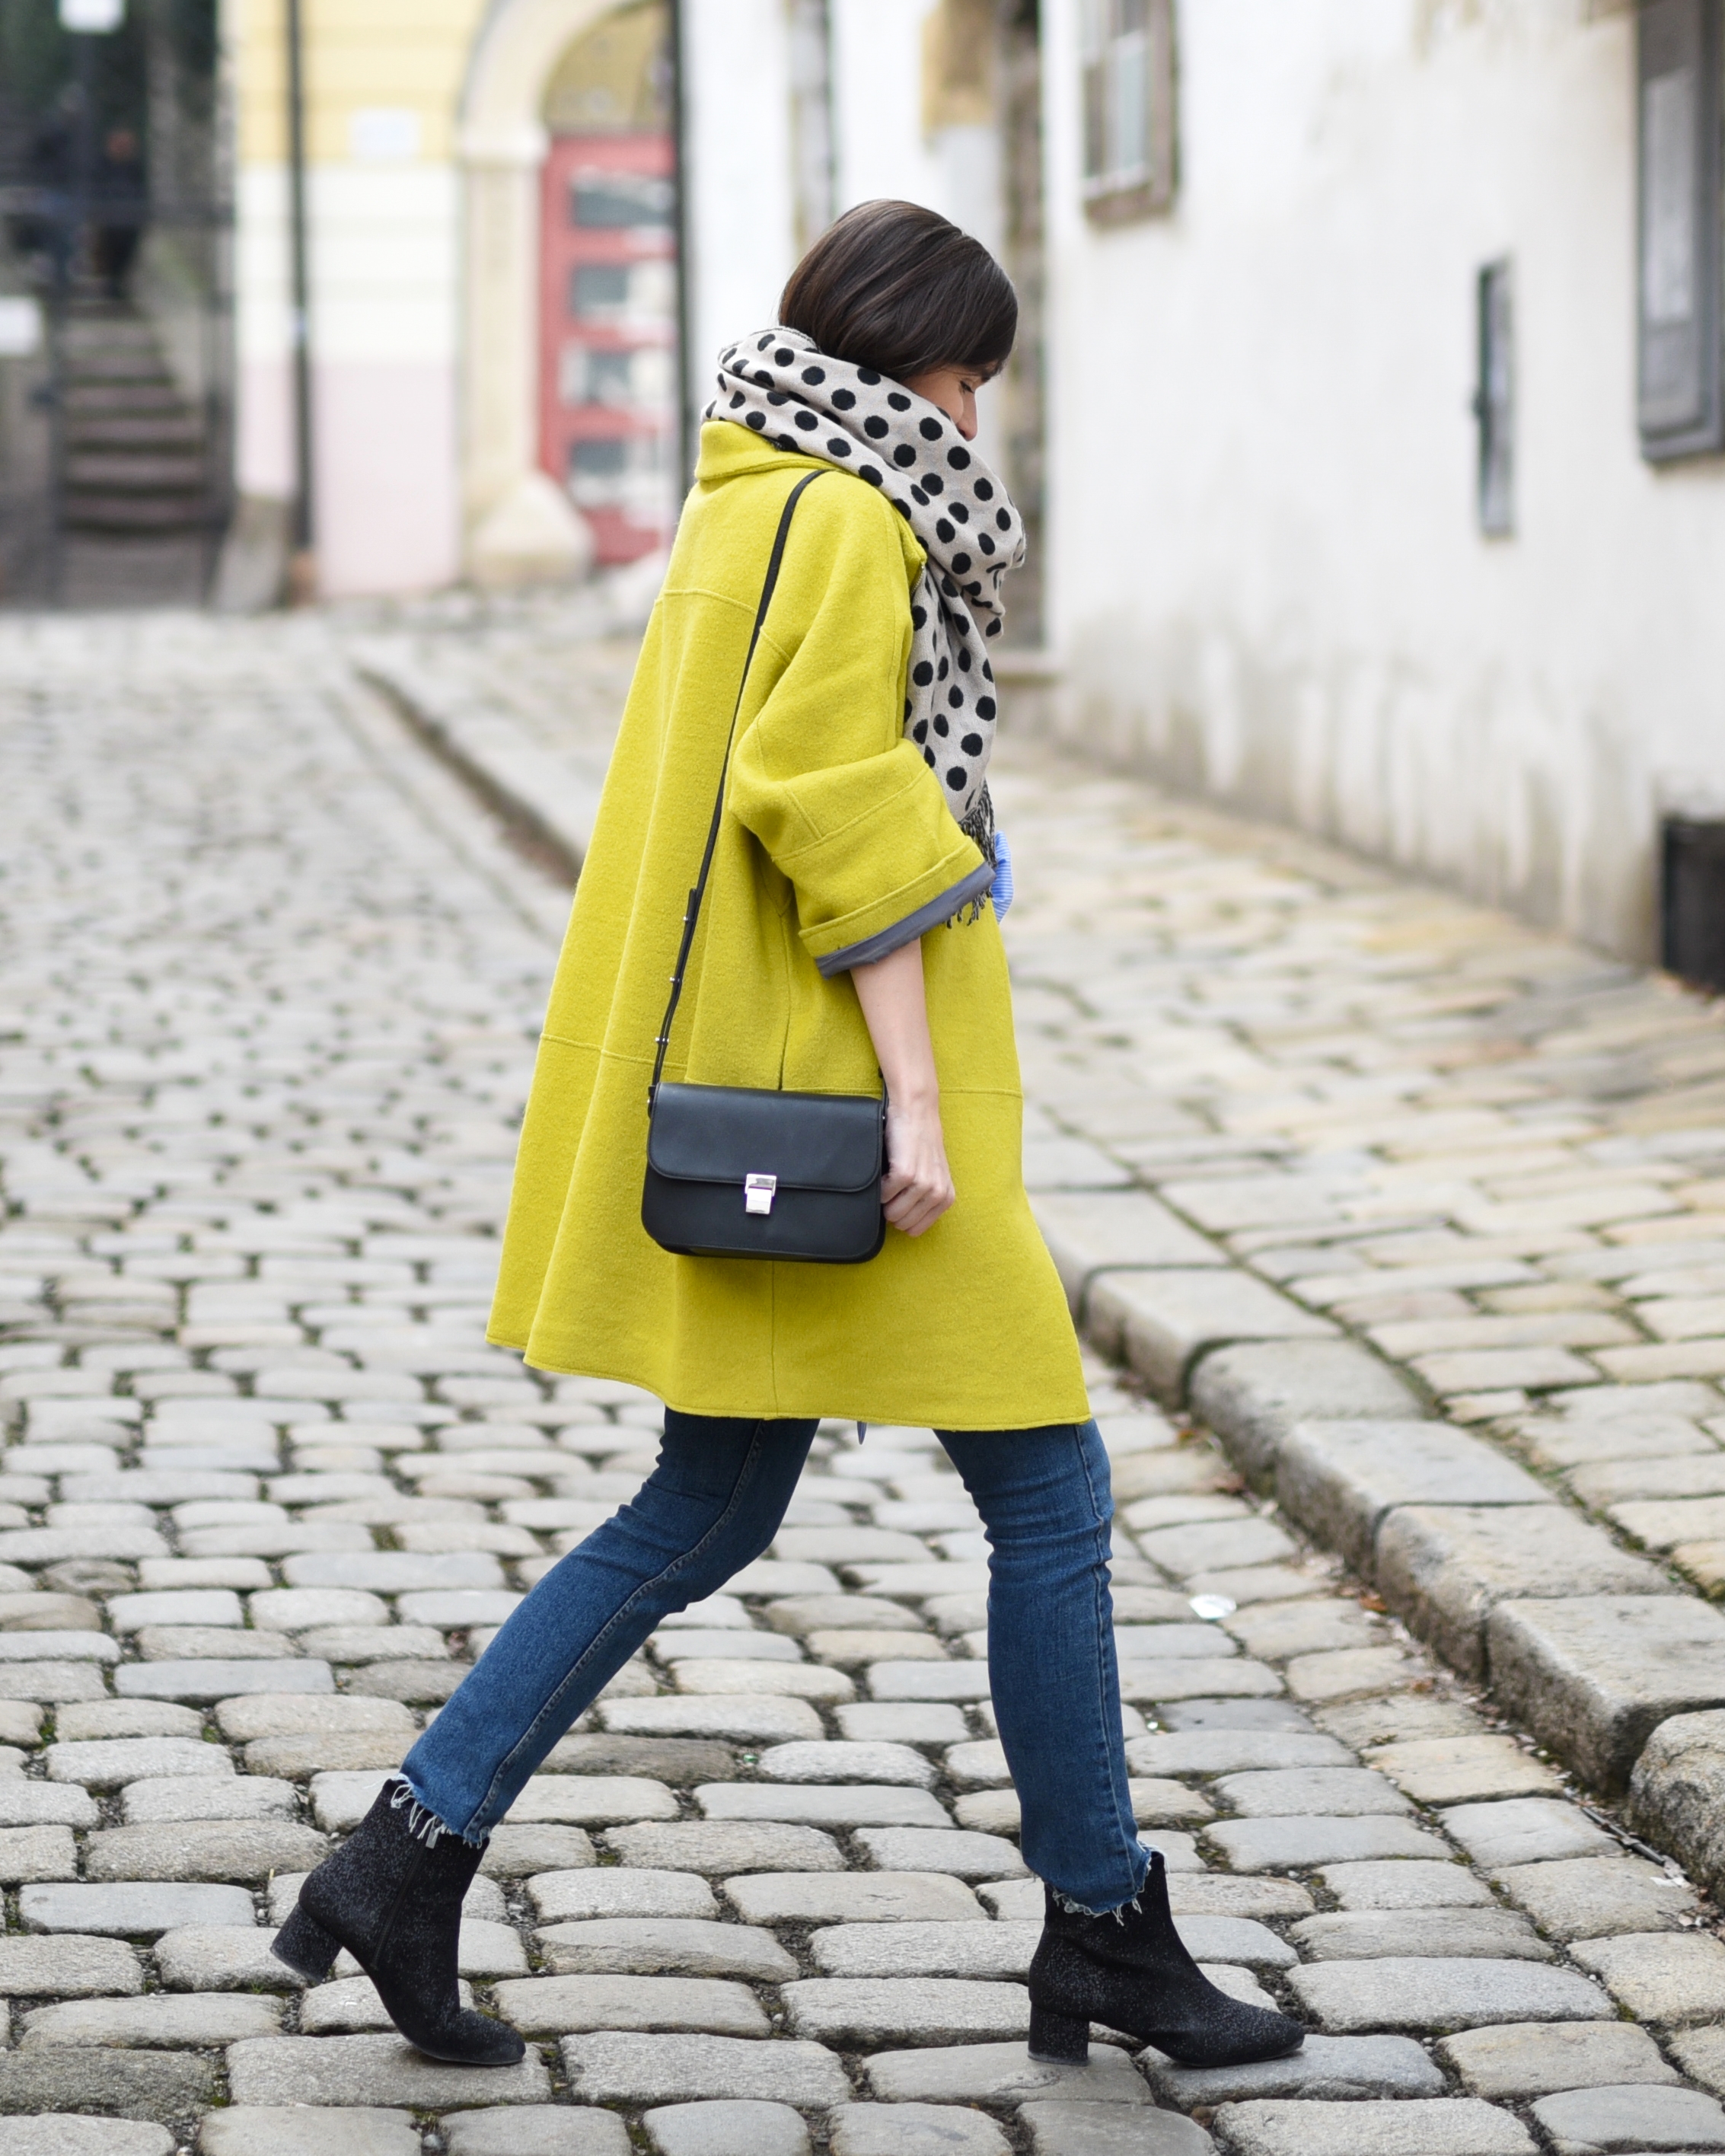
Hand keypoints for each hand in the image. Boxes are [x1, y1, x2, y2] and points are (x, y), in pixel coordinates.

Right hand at [881, 1093, 955, 1236]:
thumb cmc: (919, 1143)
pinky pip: (882, 1196)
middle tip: (894, 1186)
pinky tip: (886, 1170)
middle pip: (902, 1224)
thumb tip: (902, 1222)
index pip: (915, 1230)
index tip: (900, 1198)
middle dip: (891, 1208)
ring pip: (892, 1213)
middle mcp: (937, 1193)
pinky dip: (878, 1186)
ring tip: (890, 1177)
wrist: (916, 1112)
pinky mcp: (906, 1174)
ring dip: (884, 1198)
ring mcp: (923, 1184)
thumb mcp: (932, 1174)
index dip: (901, 1217)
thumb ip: (924, 1200)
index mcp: (946, 1197)